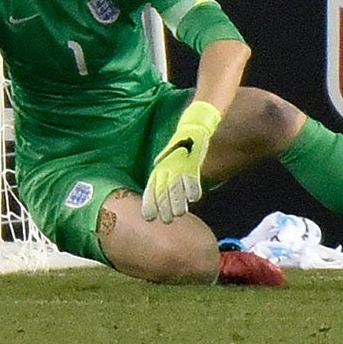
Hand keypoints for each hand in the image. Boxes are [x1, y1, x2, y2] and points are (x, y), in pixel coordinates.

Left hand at [141, 99, 222, 222]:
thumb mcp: (174, 161)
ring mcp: (181, 161)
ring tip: (178, 214)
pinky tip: (195, 198)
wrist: (195, 123)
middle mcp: (170, 164)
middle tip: (163, 220)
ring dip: (177, 199)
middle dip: (163, 205)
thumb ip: (170, 176)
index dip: (150, 200)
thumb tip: (173, 195)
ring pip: (177, 183)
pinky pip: (193, 173)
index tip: (147, 216)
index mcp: (163, 165)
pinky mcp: (194, 158)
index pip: (153, 185)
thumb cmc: (184, 145)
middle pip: (164, 187)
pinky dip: (193, 185)